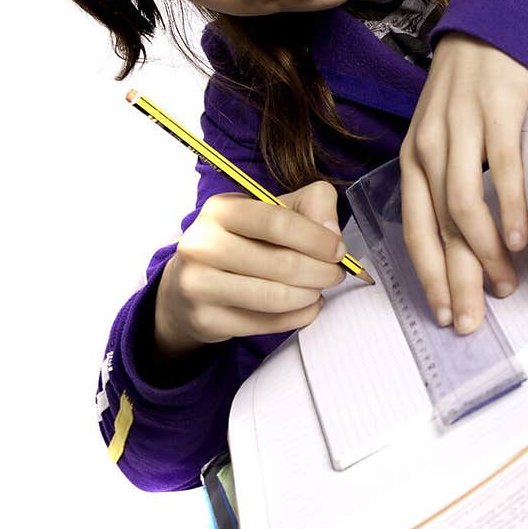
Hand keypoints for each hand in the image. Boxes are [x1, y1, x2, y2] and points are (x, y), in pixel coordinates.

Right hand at [153, 180, 346, 359]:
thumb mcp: (272, 210)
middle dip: (321, 272)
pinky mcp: (207, 320)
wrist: (190, 283)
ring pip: (276, 298)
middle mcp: (203, 245)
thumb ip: (312, 205)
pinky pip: (268, 323)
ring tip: (318, 289)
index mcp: (220, 209)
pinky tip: (306, 307)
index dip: (317, 238)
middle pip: (282, 264)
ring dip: (311, 295)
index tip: (338, 250)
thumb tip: (333, 236)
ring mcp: (200, 286)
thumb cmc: (241, 241)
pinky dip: (298, 317)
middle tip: (335, 274)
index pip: (278, 222)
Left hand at [400, 33, 527, 333]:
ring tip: (505, 284)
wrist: (492, 27)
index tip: (445, 312)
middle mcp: (428, 148)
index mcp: (412, 159)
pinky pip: (501, 169)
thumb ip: (445, 181)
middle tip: (472, 320)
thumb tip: (461, 241)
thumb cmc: (468, 91)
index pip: (414, 230)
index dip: (429, 275)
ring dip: (484, 254)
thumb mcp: (442, 136)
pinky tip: (517, 239)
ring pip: (465, 206)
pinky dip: (509, 208)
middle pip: (440, 229)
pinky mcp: (496, 112)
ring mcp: (460, 130)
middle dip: (456, 280)